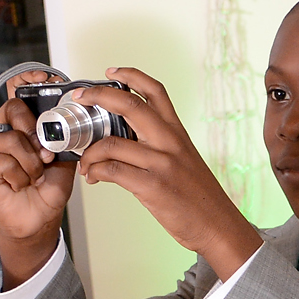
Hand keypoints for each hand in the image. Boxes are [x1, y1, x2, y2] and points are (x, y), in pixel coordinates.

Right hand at [0, 70, 71, 286]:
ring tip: (33, 176)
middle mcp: (2, 130)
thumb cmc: (48, 188)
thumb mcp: (65, 159)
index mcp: (21, 125)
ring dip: (31, 162)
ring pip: (12, 139)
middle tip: (45, 154)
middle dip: (35, 131)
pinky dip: (19, 175)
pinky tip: (19, 184)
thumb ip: (64, 138)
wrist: (39, 218)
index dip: (27, 80)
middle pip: (13, 110)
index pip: (16, 93)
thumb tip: (70, 121)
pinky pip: (4, 161)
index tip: (44, 76)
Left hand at [70, 68, 263, 279]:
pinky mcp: (153, 187)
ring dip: (90, 152)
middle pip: (130, 105)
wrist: (219, 226)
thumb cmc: (200, 198)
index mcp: (178, 133)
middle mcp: (170, 143)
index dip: (131, 76)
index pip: (156, 92)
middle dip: (98, 96)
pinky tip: (94, 178)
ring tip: (85, 163)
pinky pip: (112, 171)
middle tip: (80, 100)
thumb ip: (160, 145)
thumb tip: (126, 138)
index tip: (111, 72)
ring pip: (112, 143)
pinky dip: (96, 172)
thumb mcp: (185, 160)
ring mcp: (162, 164)